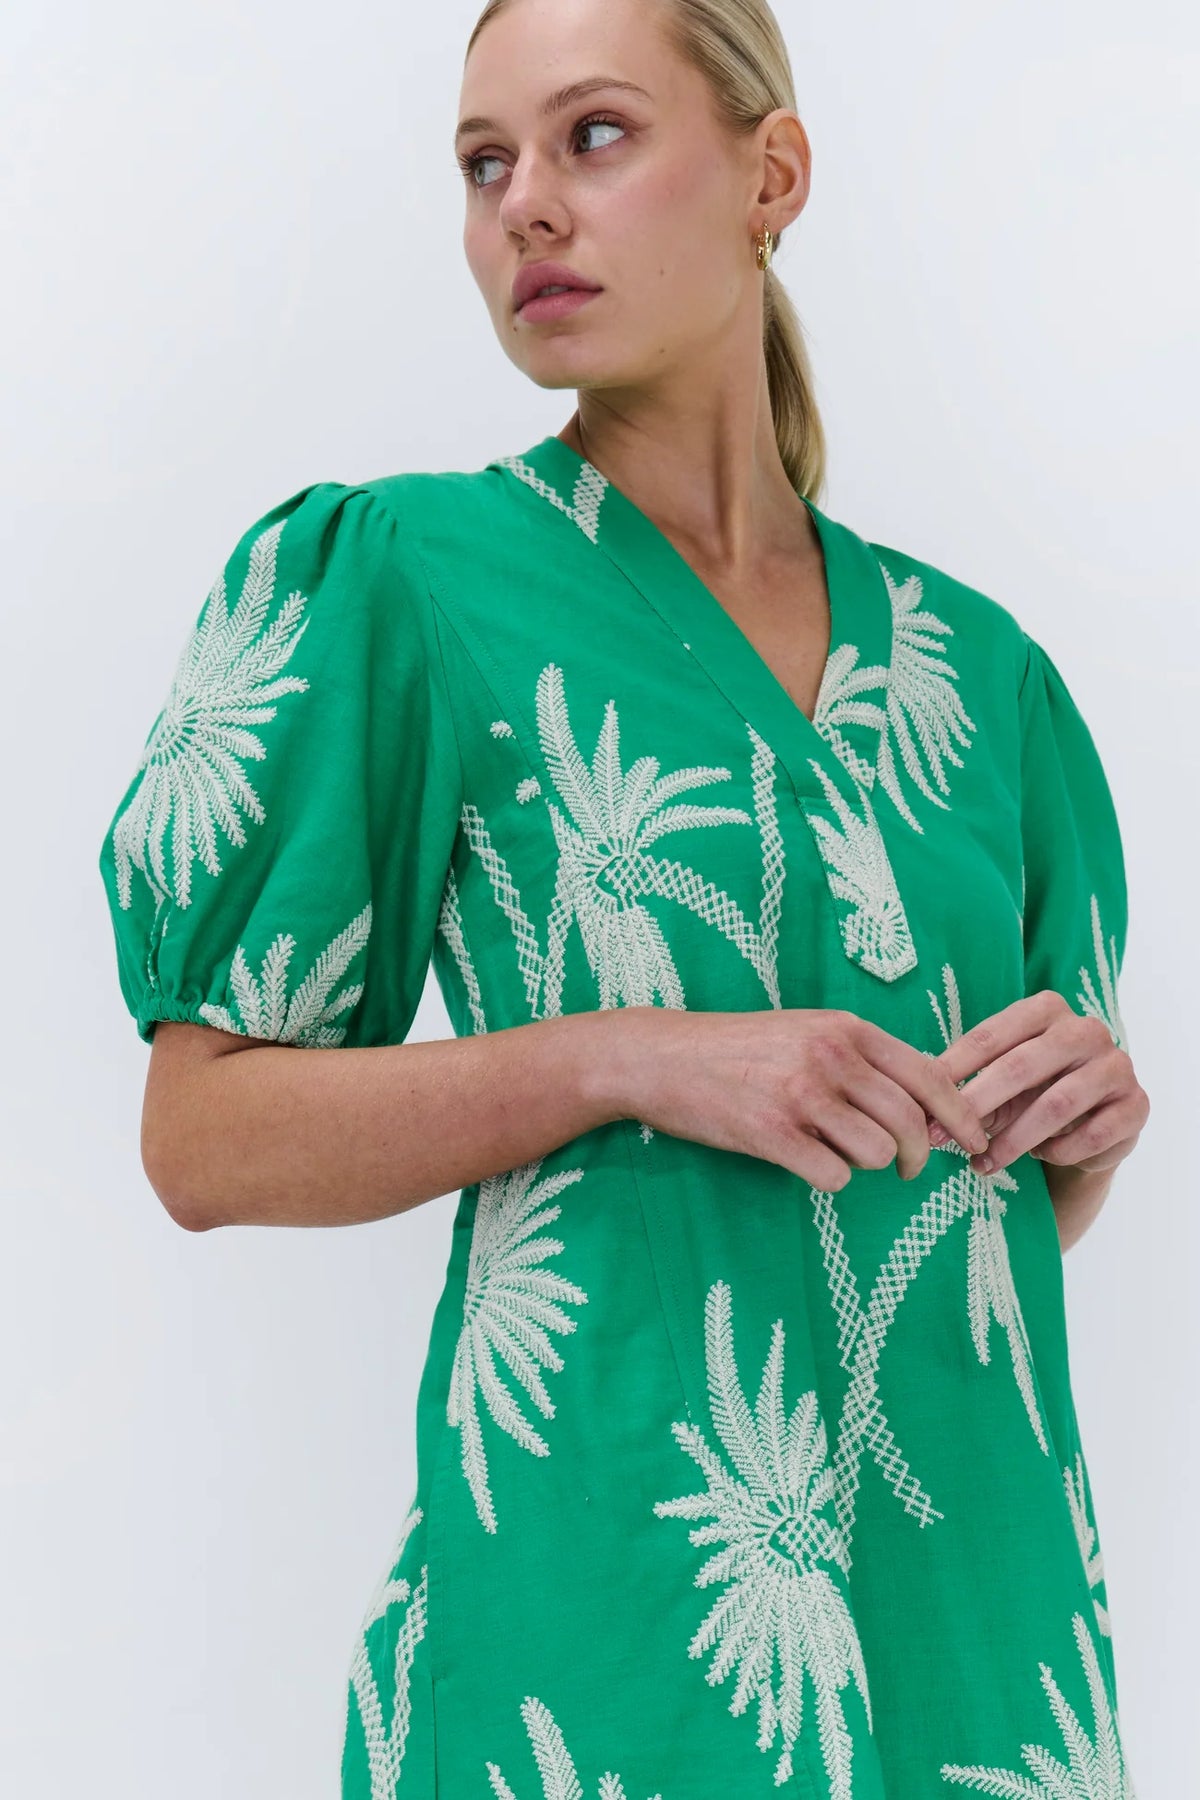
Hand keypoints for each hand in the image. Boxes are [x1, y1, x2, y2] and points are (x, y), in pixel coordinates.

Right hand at [603, 1006, 991, 1189]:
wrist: (663, 1057)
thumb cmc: (739, 1049)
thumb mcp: (807, 1031)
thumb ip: (862, 1057)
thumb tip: (926, 1101)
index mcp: (847, 1029)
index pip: (931, 1075)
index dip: (962, 1115)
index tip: (973, 1142)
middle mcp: (831, 1056)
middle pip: (911, 1122)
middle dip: (918, 1156)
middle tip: (907, 1169)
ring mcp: (801, 1095)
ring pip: (878, 1153)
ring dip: (867, 1165)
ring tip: (837, 1153)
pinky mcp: (772, 1133)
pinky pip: (834, 1176)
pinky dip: (828, 1178)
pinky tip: (805, 1162)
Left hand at [926, 990, 1148, 1177]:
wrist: (1095, 1123)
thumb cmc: (1035, 1093)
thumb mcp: (1002, 1085)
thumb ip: (971, 1089)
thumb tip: (926, 1112)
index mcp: (1047, 1010)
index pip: (991, 1035)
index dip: (954, 1068)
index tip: (924, 1098)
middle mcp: (1086, 1030)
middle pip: (1020, 1066)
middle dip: (977, 1104)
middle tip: (945, 1136)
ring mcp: (1116, 1066)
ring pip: (1056, 1105)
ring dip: (1014, 1139)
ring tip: (985, 1161)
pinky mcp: (1136, 1105)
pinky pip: (1090, 1135)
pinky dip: (1058, 1151)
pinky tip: (1042, 1157)